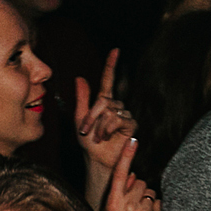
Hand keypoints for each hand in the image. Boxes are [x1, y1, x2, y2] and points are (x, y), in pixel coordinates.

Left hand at [74, 49, 136, 178]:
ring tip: (97, 137)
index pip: (108, 80)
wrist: (97, 160)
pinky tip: (106, 137)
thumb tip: (80, 78)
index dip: (111, 65)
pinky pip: (117, 119)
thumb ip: (81, 99)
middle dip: (91, 116)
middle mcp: (115, 106)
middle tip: (85, 131)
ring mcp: (124, 115)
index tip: (115, 50)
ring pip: (109, 111)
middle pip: (103, 100)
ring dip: (98, 126)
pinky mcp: (131, 125)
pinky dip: (108, 129)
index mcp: (103, 103)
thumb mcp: (80, 120)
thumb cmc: (88, 143)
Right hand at [101, 136, 159, 210]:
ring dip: (147, 201)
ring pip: (150, 192)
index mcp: (112, 203)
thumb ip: (120, 194)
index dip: (127, 155)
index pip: (120, 173)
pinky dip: (156, 210)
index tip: (133, 139)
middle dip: (138, 191)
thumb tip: (132, 175)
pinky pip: (160, 203)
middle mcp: (127, 206)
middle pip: (139, 182)